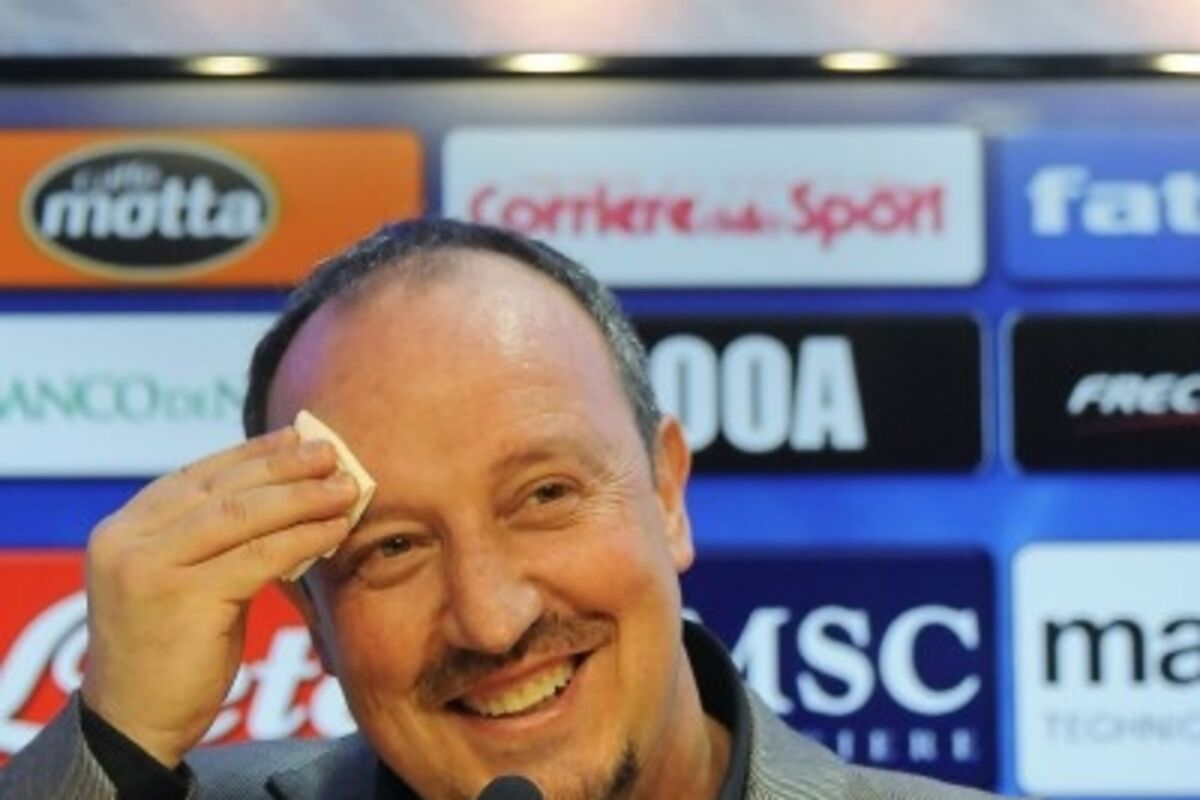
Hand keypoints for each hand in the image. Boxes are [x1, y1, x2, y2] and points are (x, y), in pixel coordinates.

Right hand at [80, 427, 356, 766]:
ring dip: (302, 498)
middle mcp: (128, 540)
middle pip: (222, 489)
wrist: (135, 721)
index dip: (253, 453)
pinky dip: (303, 538)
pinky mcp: (181, 597)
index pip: (198, 475)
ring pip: (242, 517)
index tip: (299, 438)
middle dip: (284, 468)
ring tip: (345, 489)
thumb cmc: (171, 648)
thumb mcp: (183, 578)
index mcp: (124, 527)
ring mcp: (150, 567)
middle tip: (332, 455)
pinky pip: (258, 557)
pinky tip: (335, 530)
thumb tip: (288, 492)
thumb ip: (215, 538)